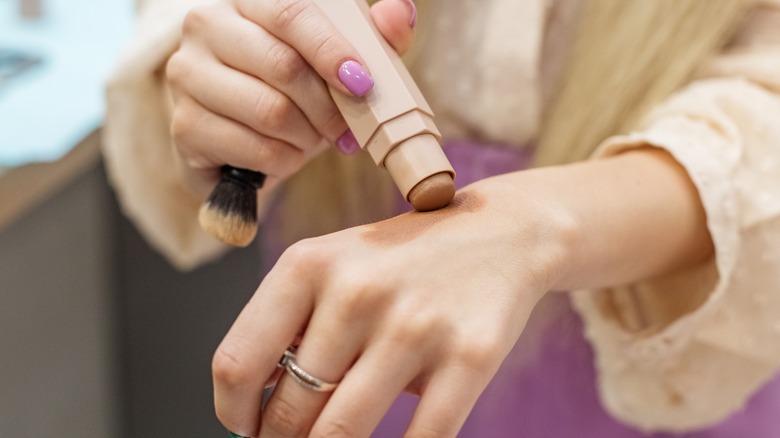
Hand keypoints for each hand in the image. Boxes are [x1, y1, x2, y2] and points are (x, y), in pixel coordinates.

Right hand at [166, 0, 417, 196]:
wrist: (243, 138)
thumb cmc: (296, 90)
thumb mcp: (338, 61)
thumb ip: (373, 36)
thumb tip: (400, 12)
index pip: (291, 13)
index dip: (333, 50)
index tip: (363, 84)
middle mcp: (205, 25)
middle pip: (282, 65)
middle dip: (328, 106)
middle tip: (348, 129)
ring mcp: (186, 75)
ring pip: (270, 111)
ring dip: (308, 137)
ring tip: (314, 140)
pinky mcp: (183, 125)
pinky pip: (253, 148)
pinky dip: (284, 161)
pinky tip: (284, 155)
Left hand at [212, 176, 570, 436]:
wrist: (500, 234)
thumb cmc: (402, 263)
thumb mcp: (335, 267)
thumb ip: (290, 326)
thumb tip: (252, 410)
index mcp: (308, 264)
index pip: (237, 363)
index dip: (233, 414)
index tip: (246, 432)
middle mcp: (357, 290)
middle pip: (289, 408)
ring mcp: (415, 324)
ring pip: (342, 433)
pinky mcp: (469, 355)